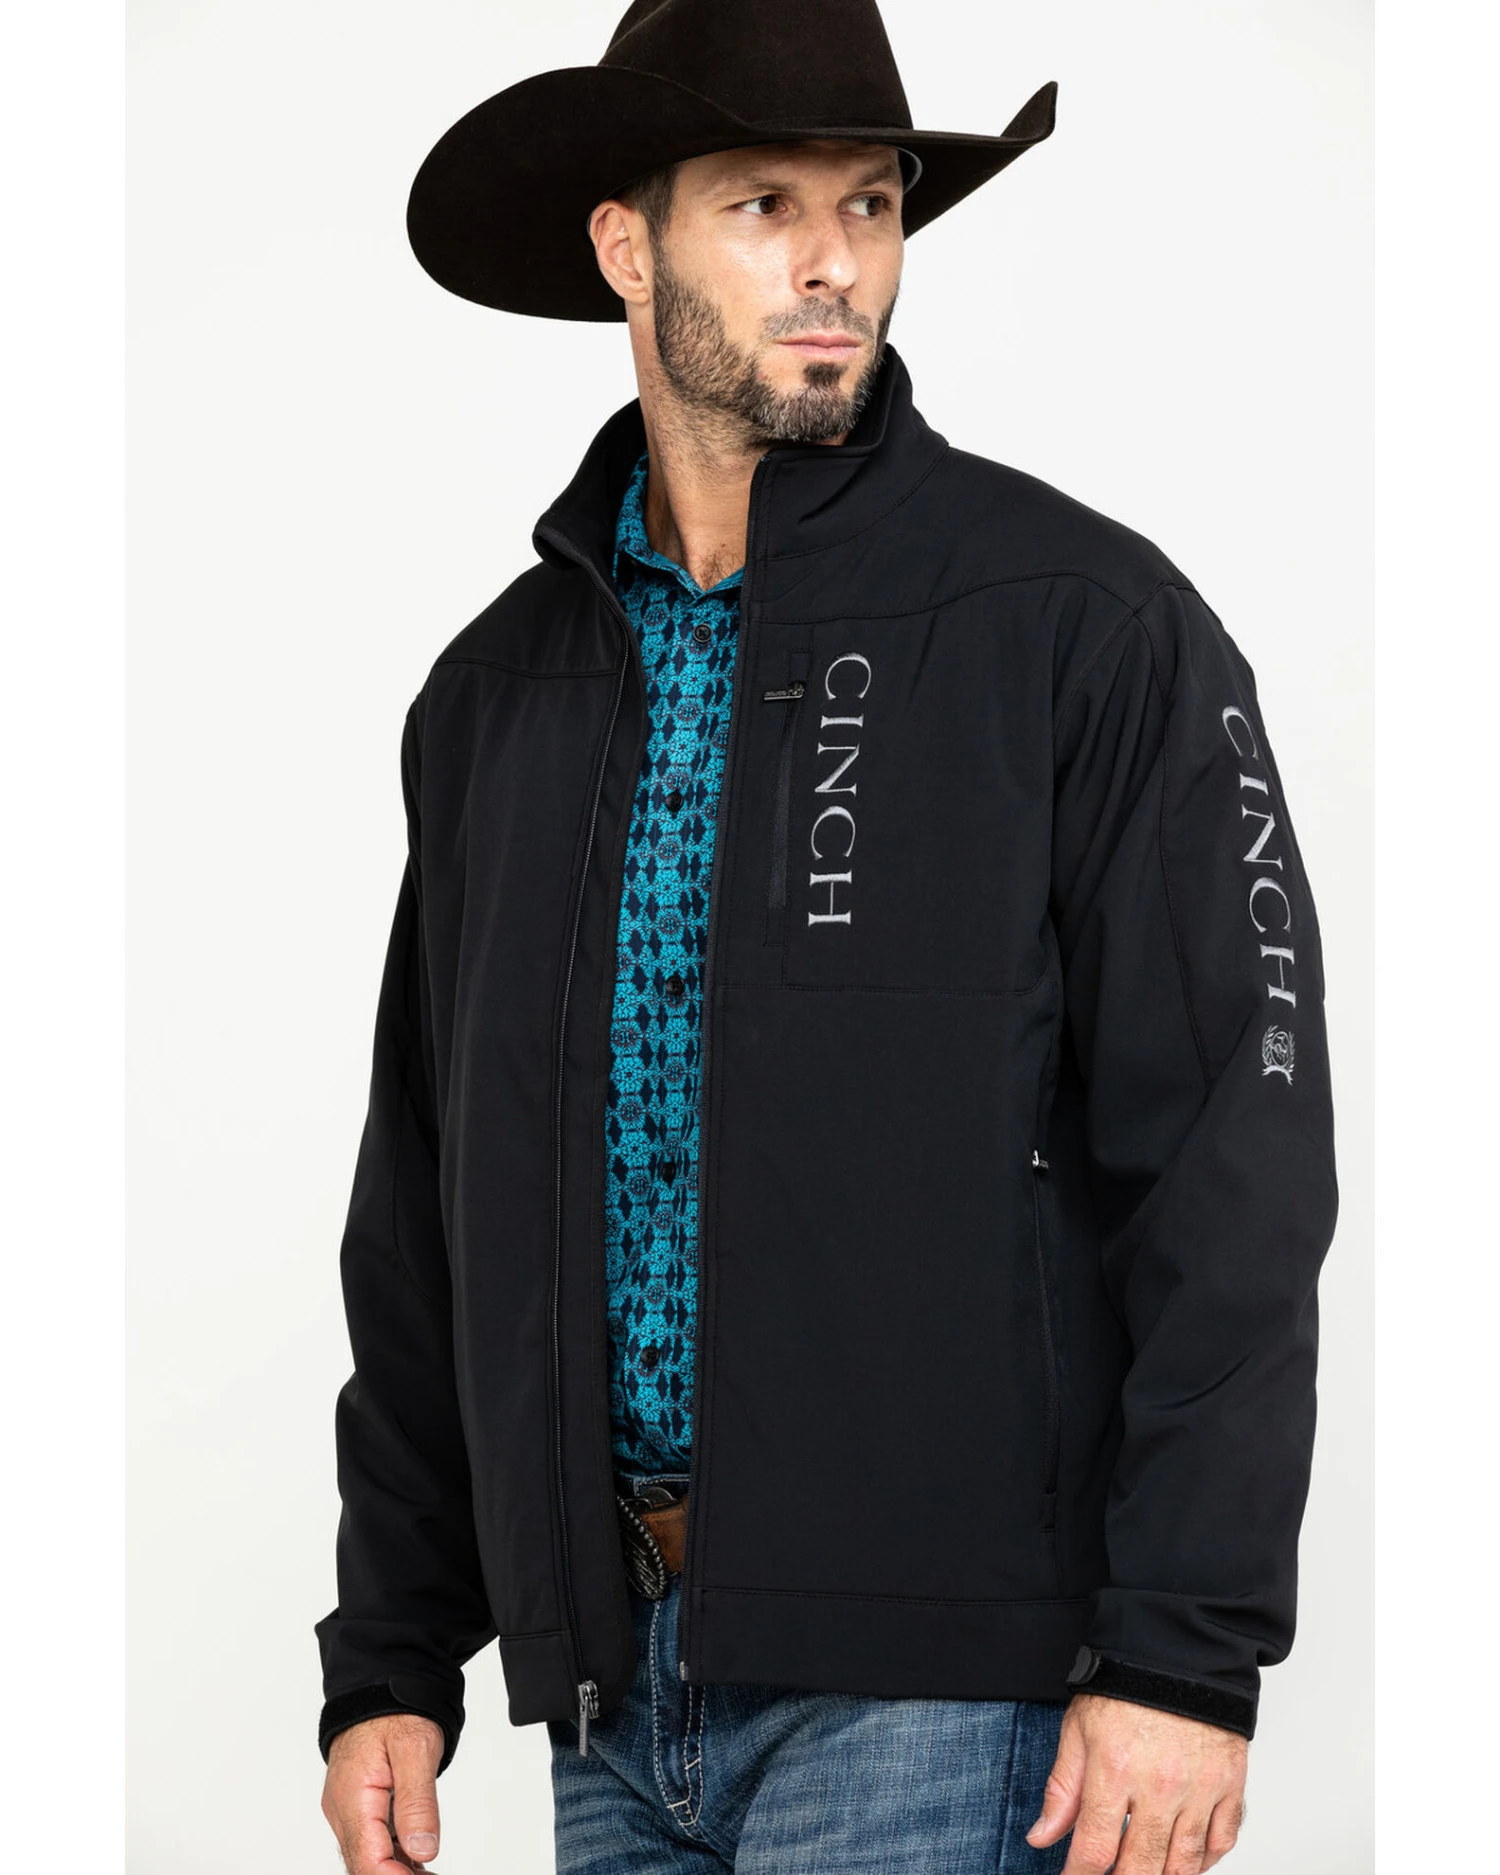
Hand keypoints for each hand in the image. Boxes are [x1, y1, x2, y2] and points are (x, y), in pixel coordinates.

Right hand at [321, 1712, 444, 1873]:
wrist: (379, 1686)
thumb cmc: (396, 1710)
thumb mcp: (416, 1748)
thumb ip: (417, 1801)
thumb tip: (423, 1851)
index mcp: (352, 1797)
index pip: (367, 1859)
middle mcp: (343, 1810)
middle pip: (364, 1864)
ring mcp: (348, 1810)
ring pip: (367, 1855)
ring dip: (396, 1869)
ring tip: (430, 1872)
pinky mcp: (357, 1807)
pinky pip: (371, 1840)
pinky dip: (393, 1855)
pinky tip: (417, 1862)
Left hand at [1026, 1693, 1247, 1873]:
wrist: (1177, 1651)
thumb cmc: (1125, 1687)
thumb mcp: (1078, 1730)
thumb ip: (1062, 1789)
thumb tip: (1042, 1837)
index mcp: (1115, 1769)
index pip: (1094, 1848)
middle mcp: (1160, 1785)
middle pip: (1141, 1866)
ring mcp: (1200, 1789)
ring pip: (1184, 1865)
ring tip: (1143, 1873)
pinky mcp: (1230, 1784)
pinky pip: (1221, 1843)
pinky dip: (1203, 1862)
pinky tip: (1184, 1863)